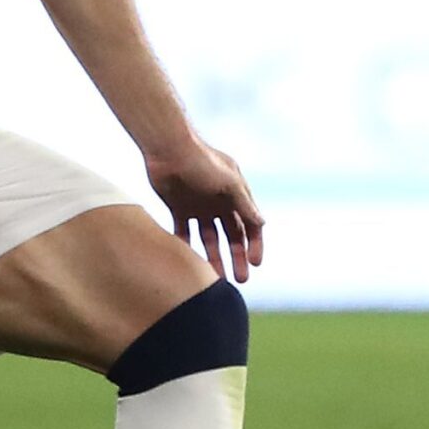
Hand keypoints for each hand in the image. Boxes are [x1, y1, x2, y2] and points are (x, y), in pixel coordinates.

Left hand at [146, 139, 264, 282]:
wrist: (167, 148)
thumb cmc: (201, 161)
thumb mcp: (228, 182)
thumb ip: (244, 204)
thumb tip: (262, 224)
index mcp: (236, 196)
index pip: (250, 225)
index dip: (254, 245)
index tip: (254, 264)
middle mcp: (219, 203)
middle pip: (232, 236)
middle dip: (236, 257)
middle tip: (240, 280)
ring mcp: (199, 206)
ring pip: (209, 238)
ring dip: (213, 256)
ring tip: (214, 278)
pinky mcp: (178, 208)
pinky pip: (184, 232)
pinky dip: (186, 246)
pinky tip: (188, 263)